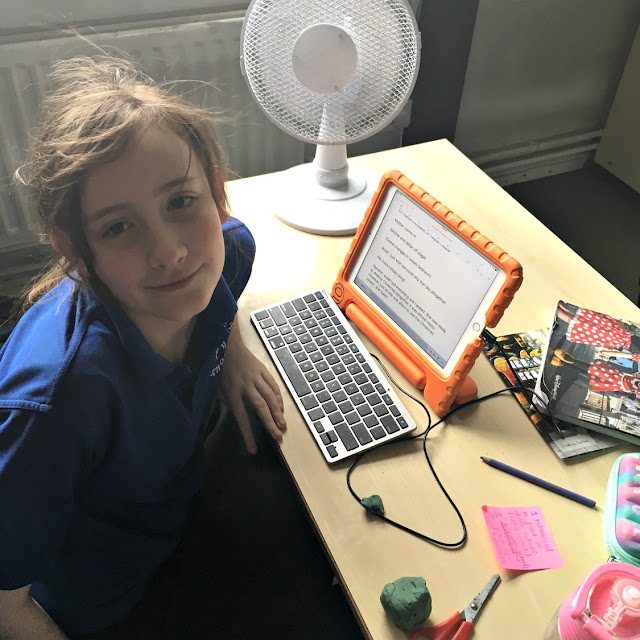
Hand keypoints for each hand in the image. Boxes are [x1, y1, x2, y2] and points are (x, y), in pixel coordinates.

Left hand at [219, 319, 286, 452]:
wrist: (227, 344)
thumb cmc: (220, 368)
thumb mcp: (215, 387)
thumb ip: (225, 401)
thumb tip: (235, 414)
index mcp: (232, 392)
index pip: (241, 417)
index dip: (247, 434)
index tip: (253, 449)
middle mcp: (245, 386)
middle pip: (260, 407)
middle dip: (269, 423)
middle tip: (278, 436)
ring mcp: (256, 377)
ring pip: (269, 397)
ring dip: (277, 412)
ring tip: (283, 424)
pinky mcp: (263, 370)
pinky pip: (273, 385)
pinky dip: (278, 397)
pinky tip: (281, 407)